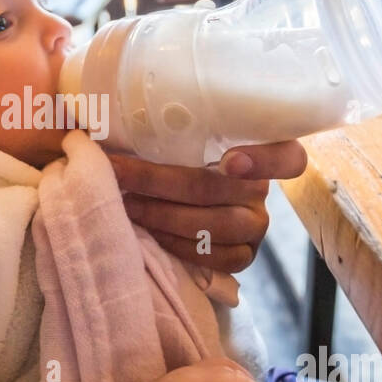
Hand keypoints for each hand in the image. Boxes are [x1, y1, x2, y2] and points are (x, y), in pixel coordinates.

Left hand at [109, 142, 307, 273]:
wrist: (178, 204)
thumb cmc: (173, 159)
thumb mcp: (175, 138)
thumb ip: (161, 128)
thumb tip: (92, 123)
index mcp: (256, 151)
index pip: (289, 157)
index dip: (265, 160)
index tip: (228, 161)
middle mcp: (261, 192)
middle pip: (218, 189)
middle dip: (160, 183)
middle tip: (119, 177)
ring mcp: (256, 227)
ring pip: (215, 226)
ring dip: (163, 216)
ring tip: (127, 207)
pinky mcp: (244, 257)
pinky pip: (215, 257)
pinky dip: (178, 246)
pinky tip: (151, 235)